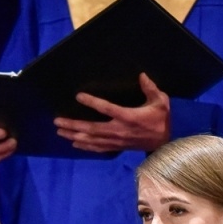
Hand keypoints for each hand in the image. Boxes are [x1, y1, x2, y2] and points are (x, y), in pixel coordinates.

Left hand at [54, 72, 169, 152]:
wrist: (165, 143)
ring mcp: (117, 140)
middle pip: (92, 128)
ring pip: (92, 139)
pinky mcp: (117, 147)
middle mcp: (119, 130)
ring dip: (75, 136)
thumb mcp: (161, 102)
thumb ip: (150, 88)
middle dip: (74, 125)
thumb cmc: (162, 120)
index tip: (78, 96)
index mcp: (129, 117)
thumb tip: (141, 75)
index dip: (92, 102)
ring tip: (60, 132)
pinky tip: (74, 143)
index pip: (107, 108)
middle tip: (57, 121)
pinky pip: (98, 148)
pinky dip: (85, 146)